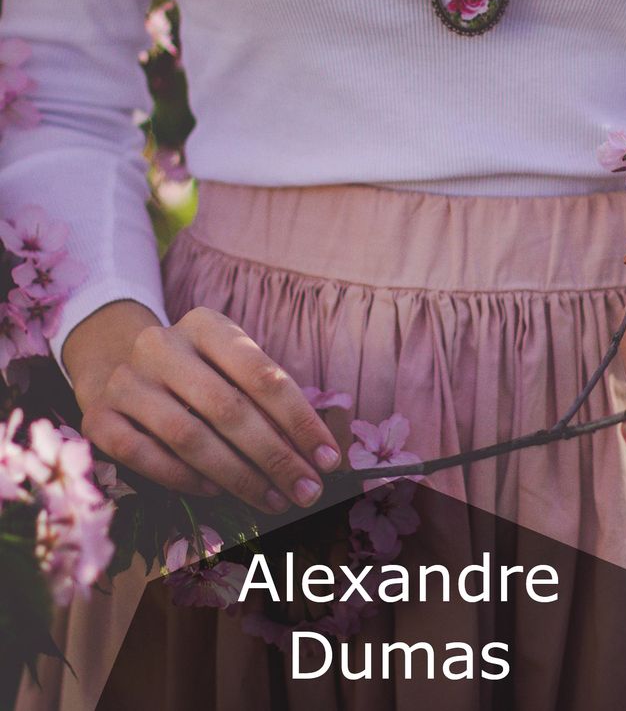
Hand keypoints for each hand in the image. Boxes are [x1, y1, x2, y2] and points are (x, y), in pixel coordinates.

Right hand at [63, 301, 341, 511]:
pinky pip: (145, 456)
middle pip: (228, 408)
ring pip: (188, 436)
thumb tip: (318, 454)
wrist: (116, 367)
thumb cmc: (197, 374)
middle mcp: (160, 345)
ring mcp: (125, 380)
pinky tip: (216, 492)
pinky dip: (184, 478)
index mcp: (205, 324)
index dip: (300, 420)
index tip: (329, 459)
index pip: (262, 374)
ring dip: (239, 476)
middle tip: (307, 490)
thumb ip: (268, 402)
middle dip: (275, 456)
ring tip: (274, 500)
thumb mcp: (232, 368)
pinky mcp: (98, 417)